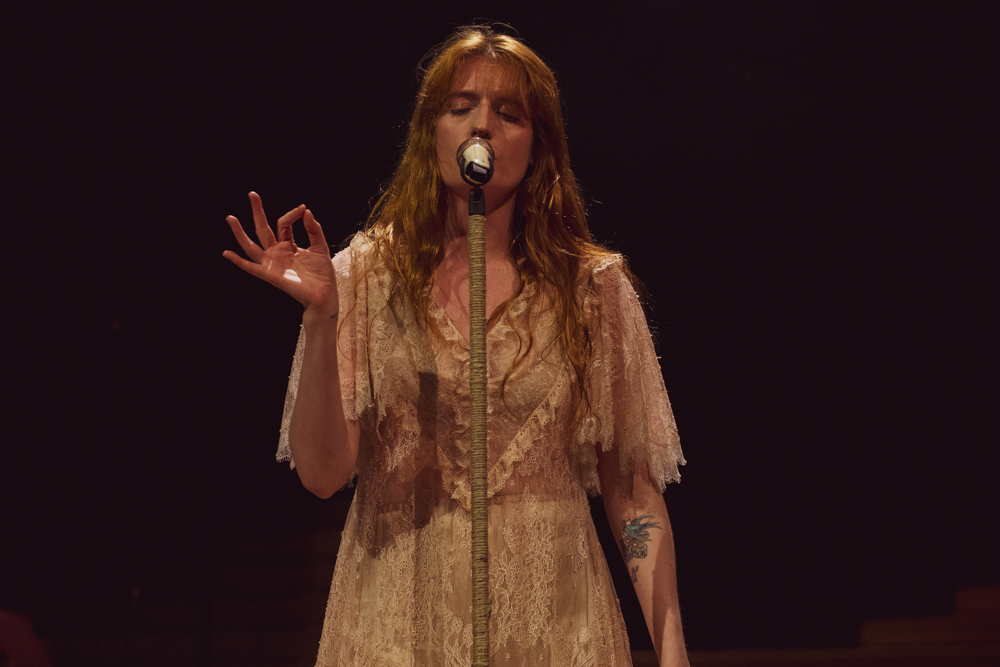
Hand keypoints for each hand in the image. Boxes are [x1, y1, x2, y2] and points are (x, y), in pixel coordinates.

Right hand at [223, 192, 338, 316]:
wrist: (324, 295)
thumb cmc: (322, 275)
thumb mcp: (320, 247)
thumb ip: (313, 230)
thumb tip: (306, 211)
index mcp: (288, 246)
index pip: (283, 224)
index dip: (292, 214)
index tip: (302, 209)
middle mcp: (277, 253)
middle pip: (263, 229)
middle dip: (257, 212)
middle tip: (252, 194)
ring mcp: (272, 263)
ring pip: (251, 245)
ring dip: (240, 233)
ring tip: (231, 218)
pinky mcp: (270, 275)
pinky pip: (251, 267)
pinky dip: (238, 261)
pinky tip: (227, 253)